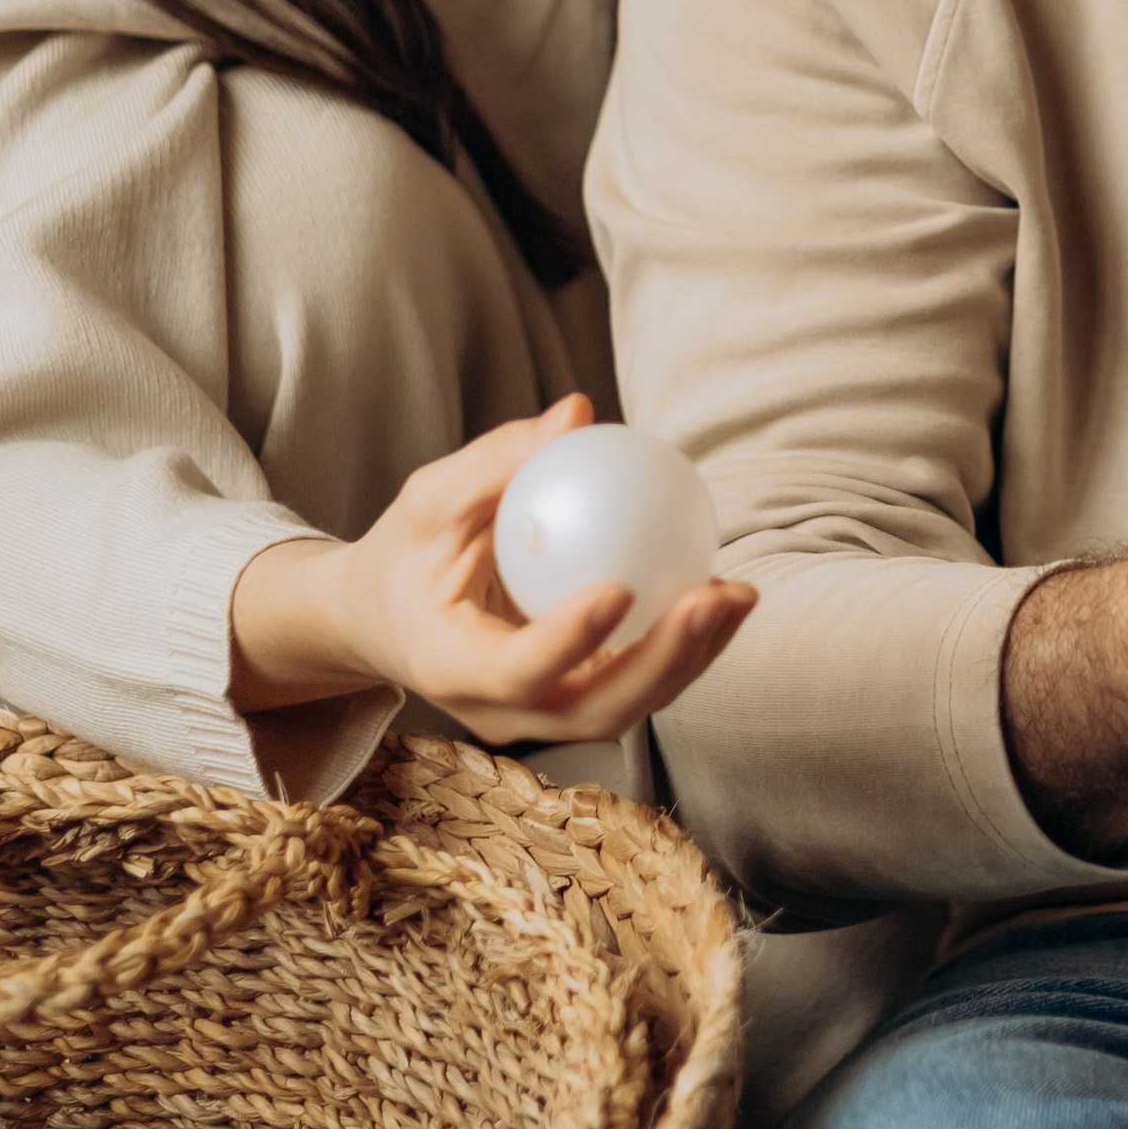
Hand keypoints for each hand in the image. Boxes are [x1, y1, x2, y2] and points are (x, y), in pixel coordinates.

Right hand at [229, 394, 755, 747]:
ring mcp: (541, 716)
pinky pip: (636, 682)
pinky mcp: (573, 702)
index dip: (570, 640)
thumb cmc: (407, 551)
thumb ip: (496, 461)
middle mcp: (499, 711)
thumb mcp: (430, 500)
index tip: (618, 587)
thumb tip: (578, 413)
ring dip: (691, 658)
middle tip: (711, 597)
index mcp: (451, 668)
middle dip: (662, 662)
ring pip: (627, 705)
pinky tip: (726, 595)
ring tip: (738, 596)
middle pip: (592, 709)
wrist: (389, 618)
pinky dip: (684, 648)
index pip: (517, 670)